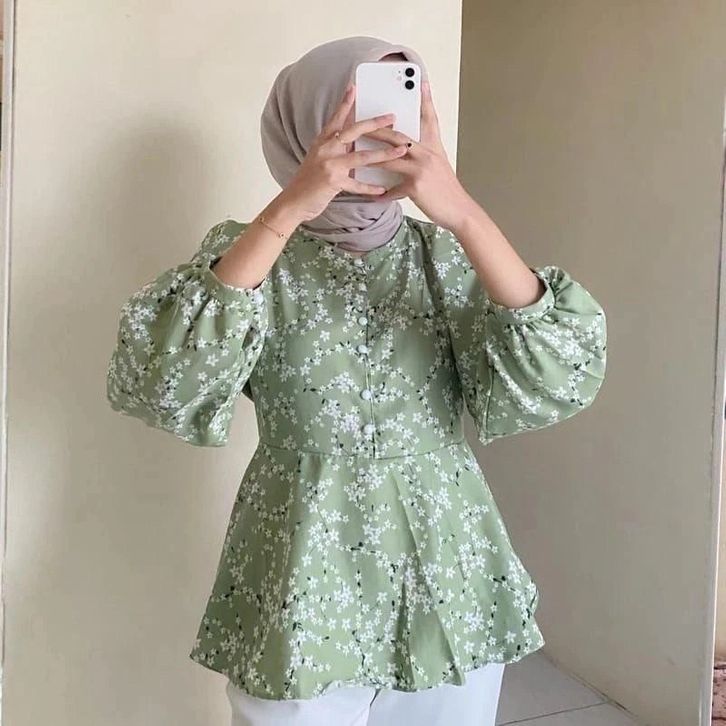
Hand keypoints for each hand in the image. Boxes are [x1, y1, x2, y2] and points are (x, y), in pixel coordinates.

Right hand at [279, 83, 409, 221]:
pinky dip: (370, 187)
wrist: (293, 201)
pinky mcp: (334, 182)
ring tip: (401, 150)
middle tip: (392, 117)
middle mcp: (326, 149)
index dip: (345, 103)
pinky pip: (357, 184)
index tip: (354, 88)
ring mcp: (330, 165)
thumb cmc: (307, 182)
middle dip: (375, 123)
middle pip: (354, 131)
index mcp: (322, 142)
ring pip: (362, 156)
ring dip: (384, 153)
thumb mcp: (318, 159)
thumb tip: (352, 142)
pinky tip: (383, 189)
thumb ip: (334, 149)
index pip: (336, 119)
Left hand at [360, 80, 474, 231]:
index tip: (421, 83)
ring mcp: (421, 169)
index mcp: (434, 148)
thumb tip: (407, 151)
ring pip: (390, 159)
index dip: (426, 100)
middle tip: (362, 122)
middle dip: (379, 129)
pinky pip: (394, 189)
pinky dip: (384, 193)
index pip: (429, 119)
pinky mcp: (416, 186)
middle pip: (399, 136)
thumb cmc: (447, 190)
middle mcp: (428, 154)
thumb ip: (424, 156)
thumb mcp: (439, 167)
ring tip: (356, 156)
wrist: (459, 210)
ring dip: (372, 158)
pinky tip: (375, 196)